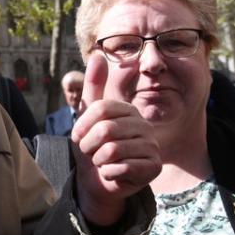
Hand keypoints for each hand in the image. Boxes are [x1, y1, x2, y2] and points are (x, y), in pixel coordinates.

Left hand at [71, 55, 161, 225]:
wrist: (97, 180)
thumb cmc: (91, 148)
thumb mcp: (86, 117)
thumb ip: (91, 86)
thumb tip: (98, 54)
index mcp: (127, 110)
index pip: (100, 109)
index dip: (82, 126)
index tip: (80, 136)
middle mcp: (143, 125)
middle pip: (105, 130)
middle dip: (88, 146)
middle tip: (92, 153)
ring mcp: (151, 146)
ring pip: (111, 150)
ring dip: (97, 161)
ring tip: (102, 162)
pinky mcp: (153, 167)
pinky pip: (119, 168)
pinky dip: (108, 174)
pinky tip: (113, 174)